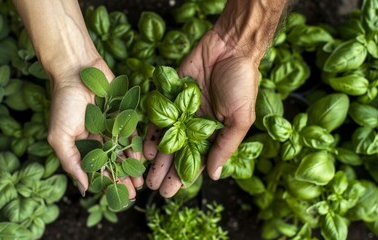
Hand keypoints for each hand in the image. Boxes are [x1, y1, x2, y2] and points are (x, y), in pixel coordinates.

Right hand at [47, 58, 143, 197]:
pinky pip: (132, 134)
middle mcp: (98, 138)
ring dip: (131, 167)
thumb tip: (83, 189)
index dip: (106, 184)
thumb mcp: (60, 137)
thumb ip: (70, 163)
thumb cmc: (63, 103)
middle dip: (122, 179)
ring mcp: (111, 127)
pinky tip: (141, 161)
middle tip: (132, 194)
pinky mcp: (124, 115)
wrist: (77, 70)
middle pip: (112, 163)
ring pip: (124, 152)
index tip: (117, 198)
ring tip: (139, 182)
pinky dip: (136, 147)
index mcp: (82, 145)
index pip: (96, 169)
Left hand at [144, 30, 258, 196]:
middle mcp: (194, 125)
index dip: (183, 176)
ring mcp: (180, 111)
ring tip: (144, 174)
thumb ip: (225, 146)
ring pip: (164, 138)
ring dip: (155, 156)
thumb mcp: (240, 119)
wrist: (229, 47)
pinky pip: (157, 115)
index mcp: (212, 133)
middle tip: (152, 188)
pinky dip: (150, 131)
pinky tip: (143, 147)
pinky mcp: (169, 95)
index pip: (196, 160)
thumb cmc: (241, 83)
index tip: (171, 192)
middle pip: (176, 153)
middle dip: (165, 171)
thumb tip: (214, 176)